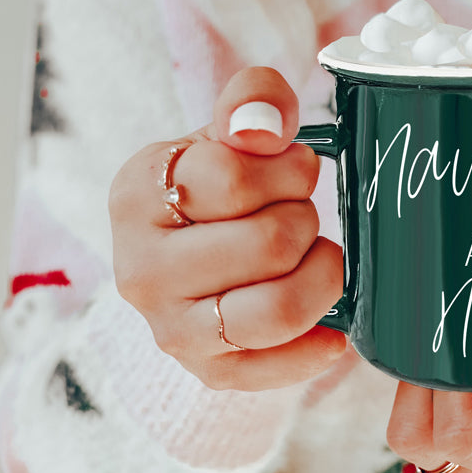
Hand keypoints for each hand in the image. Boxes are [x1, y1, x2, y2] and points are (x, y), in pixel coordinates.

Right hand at [110, 67, 345, 390]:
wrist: (193, 246)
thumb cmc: (219, 183)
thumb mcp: (231, 129)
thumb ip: (253, 101)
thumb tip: (262, 129)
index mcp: (137, 195)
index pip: (233, 177)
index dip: (288, 168)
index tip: (293, 168)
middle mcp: (140, 269)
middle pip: (268, 244)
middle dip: (306, 219)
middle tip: (302, 213)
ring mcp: (170, 327)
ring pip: (277, 310)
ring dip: (322, 276)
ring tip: (318, 257)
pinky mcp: (205, 371)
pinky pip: (275, 370)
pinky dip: (318, 347)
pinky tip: (334, 325)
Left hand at [385, 302, 471, 472]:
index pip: (466, 440)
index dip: (450, 388)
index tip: (460, 338)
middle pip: (426, 446)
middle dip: (422, 385)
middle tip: (446, 330)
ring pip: (420, 439)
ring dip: (423, 387)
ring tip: (453, 337)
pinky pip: (437, 429)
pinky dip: (434, 392)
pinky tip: (460, 354)